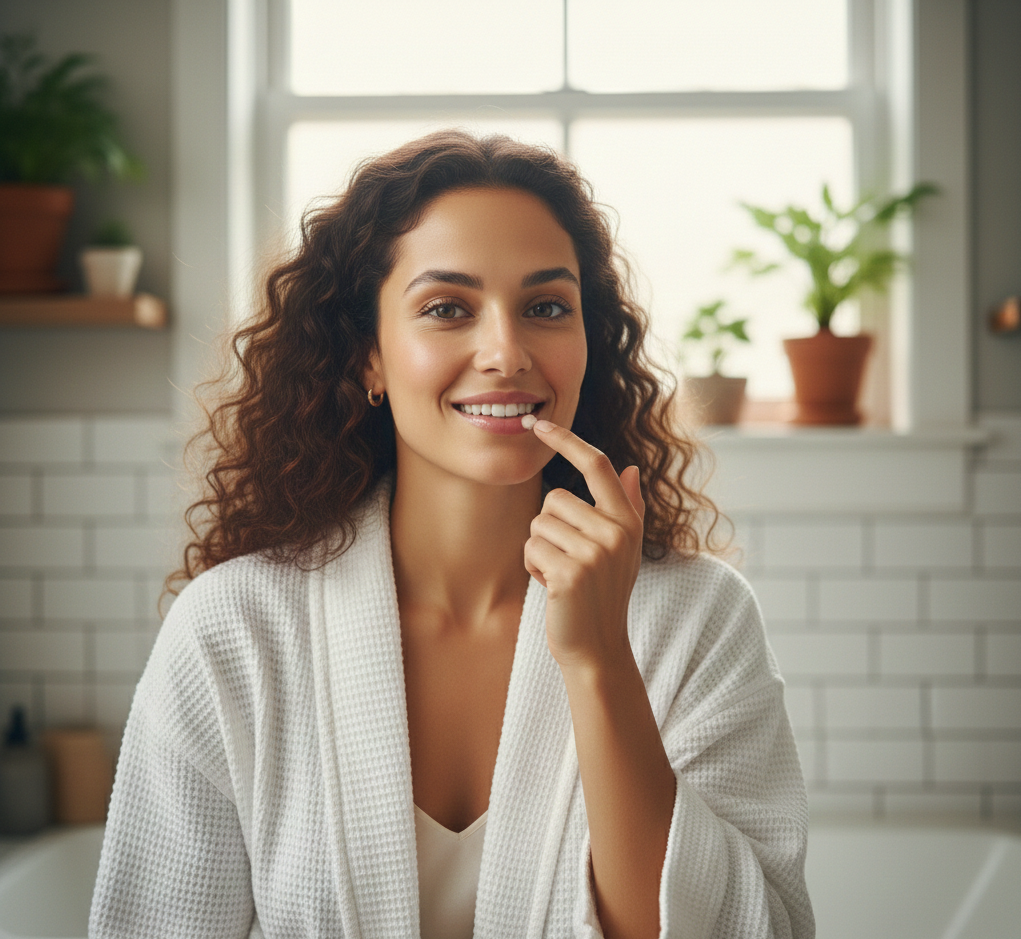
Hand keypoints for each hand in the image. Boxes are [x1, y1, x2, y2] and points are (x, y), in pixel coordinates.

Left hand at [523, 419, 645, 671]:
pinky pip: (532, 548)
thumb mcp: (624, 549)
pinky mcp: (571, 573)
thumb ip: (628, 507)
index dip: (567, 440)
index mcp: (628, 520)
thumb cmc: (603, 593)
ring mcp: (596, 553)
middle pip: (555, 499)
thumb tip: (630, 468)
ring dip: (540, 550)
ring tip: (560, 574)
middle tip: (566, 559)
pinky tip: (552, 587)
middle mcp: (617, 532)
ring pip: (539, 524)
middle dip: (548, 527)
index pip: (598, 464)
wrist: (597, 647)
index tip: (540, 425)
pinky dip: (533, 567)